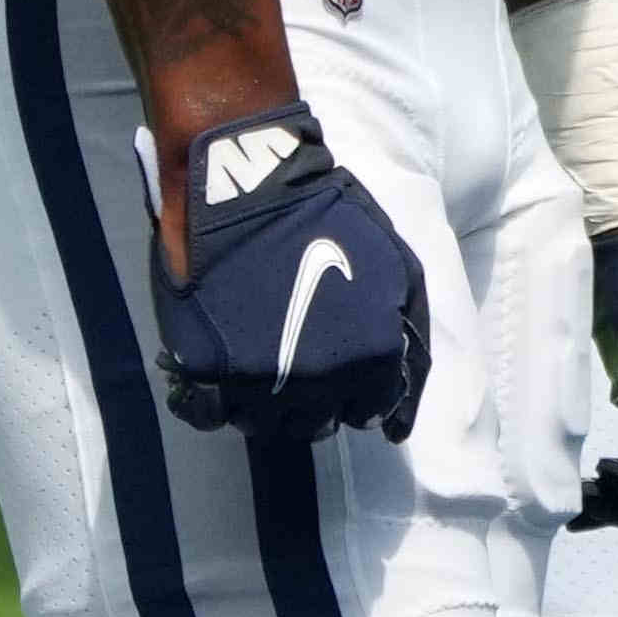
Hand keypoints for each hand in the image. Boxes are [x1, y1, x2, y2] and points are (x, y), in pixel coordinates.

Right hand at [153, 117, 432, 445]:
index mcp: (370, 360)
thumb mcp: (399, 270)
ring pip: (264, 427)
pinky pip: (207, 417)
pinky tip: (223, 381)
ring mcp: (259, 380)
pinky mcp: (205, 370)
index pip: (370, 411)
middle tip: (300, 369)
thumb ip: (412, 342)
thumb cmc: (329, 221)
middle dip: (314, 402)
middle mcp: (319, 382)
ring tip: (262, 373)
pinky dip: (215, 407)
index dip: (358, 394)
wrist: (249, 189)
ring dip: (266, 407)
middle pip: (316, 424)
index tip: (343, 374)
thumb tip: (399, 423)